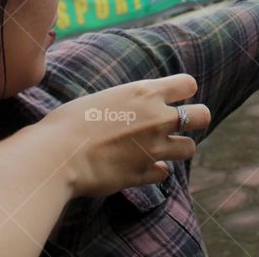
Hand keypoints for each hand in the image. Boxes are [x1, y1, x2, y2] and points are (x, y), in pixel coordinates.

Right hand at [34, 74, 210, 197]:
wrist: (56, 156)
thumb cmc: (69, 122)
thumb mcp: (105, 98)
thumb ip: (130, 103)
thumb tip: (138, 108)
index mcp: (145, 92)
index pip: (188, 84)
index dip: (183, 91)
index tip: (172, 97)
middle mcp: (157, 118)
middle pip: (203, 116)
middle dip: (194, 119)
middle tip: (177, 124)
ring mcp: (154, 148)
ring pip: (189, 148)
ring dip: (177, 148)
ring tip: (159, 148)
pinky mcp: (144, 173)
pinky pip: (163, 173)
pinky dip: (154, 170)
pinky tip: (139, 166)